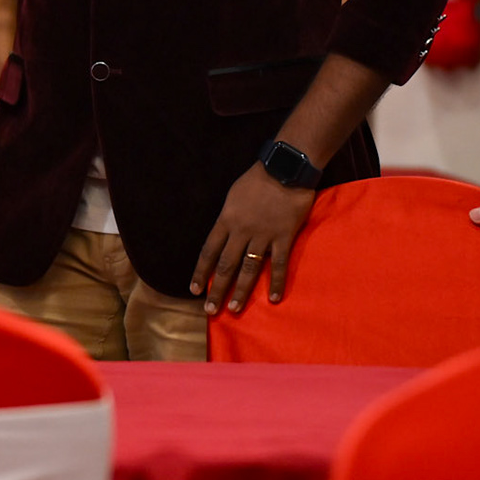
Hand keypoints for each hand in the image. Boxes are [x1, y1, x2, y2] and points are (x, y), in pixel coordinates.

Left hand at [191, 164, 314, 314]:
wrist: (284, 168)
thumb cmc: (257, 179)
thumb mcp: (233, 196)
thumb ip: (228, 218)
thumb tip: (224, 235)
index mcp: (226, 220)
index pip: (208, 251)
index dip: (200, 272)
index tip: (194, 290)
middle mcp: (241, 231)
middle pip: (225, 265)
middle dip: (217, 289)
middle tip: (210, 310)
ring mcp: (263, 236)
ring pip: (249, 269)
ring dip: (241, 291)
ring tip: (234, 309)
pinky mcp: (283, 237)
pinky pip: (279, 264)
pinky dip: (276, 283)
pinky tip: (273, 299)